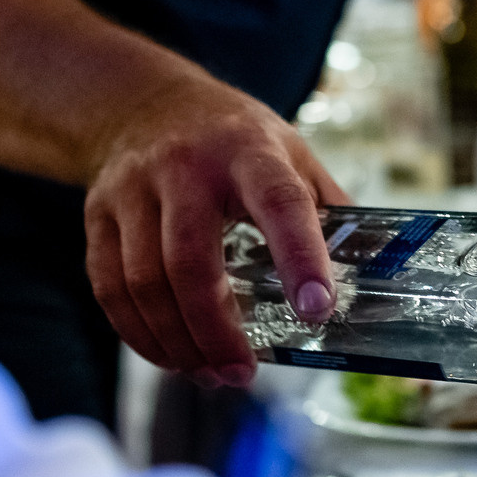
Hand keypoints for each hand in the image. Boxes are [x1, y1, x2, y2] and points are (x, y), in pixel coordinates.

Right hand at [83, 73, 348, 385]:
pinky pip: (110, 288)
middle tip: (242, 373)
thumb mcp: (290, 152)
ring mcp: (133, 189)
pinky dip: (139, 334)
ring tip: (209, 373)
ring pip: (144, 283)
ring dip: (177, 342)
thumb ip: (327, 208)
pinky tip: (169, 355)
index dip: (300, 259)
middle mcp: (185, 166)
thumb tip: (378, 271)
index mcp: (250, 150)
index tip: (317, 312)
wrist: (143, 103)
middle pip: (191, 261)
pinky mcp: (98, 214)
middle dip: (216, 330)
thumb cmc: (233, 141)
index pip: (280, 203)